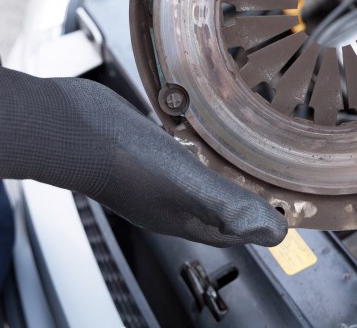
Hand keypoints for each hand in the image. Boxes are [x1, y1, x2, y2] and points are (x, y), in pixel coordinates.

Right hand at [0, 60, 286, 247]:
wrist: (62, 123)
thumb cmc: (116, 157)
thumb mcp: (183, 181)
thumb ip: (228, 205)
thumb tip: (275, 232)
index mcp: (182, 217)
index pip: (236, 230)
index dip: (265, 222)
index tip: (293, 210)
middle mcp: (168, 201)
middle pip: (221, 210)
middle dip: (251, 200)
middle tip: (281, 181)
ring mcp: (152, 176)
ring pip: (202, 182)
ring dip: (228, 174)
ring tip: (253, 158)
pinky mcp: (141, 149)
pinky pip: (182, 155)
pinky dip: (201, 150)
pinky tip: (204, 135)